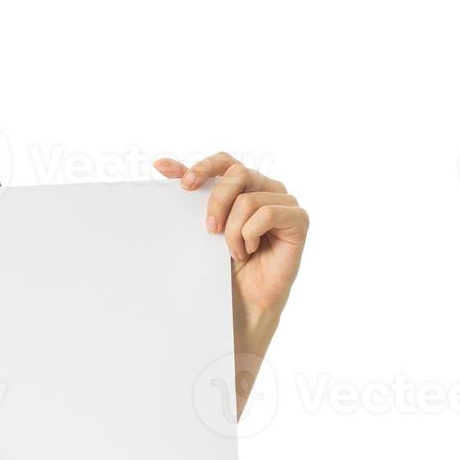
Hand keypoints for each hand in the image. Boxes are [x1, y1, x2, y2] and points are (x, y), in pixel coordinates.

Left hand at [153, 152, 309, 319]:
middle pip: (236, 174)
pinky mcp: (298, 220)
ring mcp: (286, 203)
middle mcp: (268, 188)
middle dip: (216, 203)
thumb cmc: (222, 261)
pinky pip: (267, 213)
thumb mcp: (202, 220)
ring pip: (248, 199)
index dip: (204, 167)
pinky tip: (251, 251)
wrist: (241, 298)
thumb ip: (192, 190)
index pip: (225, 161)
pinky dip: (250, 235)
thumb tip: (160, 163)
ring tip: (234, 251)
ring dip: (233, 230)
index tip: (185, 185)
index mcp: (245, 184)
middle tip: (209, 230)